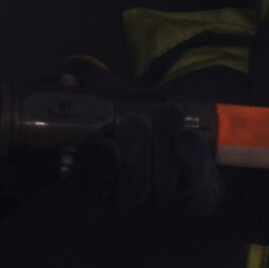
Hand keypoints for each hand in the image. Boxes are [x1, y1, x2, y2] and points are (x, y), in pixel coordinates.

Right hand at [58, 57, 222, 215]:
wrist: (191, 158)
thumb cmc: (147, 132)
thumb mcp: (119, 108)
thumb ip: (96, 87)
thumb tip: (72, 65)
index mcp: (103, 180)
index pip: (93, 182)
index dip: (100, 166)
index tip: (106, 144)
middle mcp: (132, 197)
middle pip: (132, 182)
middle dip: (135, 145)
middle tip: (138, 120)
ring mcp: (165, 202)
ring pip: (163, 180)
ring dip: (165, 140)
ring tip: (169, 112)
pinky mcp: (196, 198)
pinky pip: (193, 180)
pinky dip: (190, 155)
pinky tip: (187, 135)